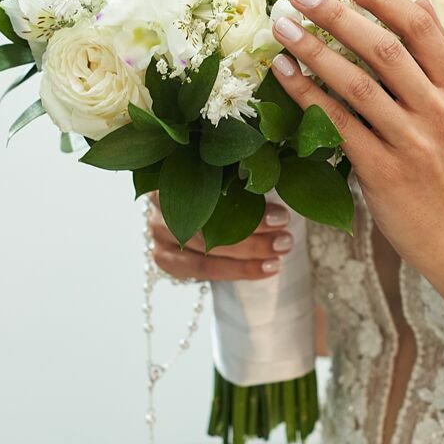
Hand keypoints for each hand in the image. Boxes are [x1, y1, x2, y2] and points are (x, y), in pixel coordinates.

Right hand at [147, 192, 292, 280]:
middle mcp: (161, 203)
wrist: (197, 212)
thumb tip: (284, 185)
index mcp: (177, 172)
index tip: (282, 217)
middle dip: (252, 236)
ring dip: (249, 256)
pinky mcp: (164, 257)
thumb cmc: (220, 190)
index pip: (215, 193)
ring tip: (279, 256)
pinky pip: (202, 270)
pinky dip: (238, 271)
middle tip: (285, 240)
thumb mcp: (231, 179)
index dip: (248, 207)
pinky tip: (265, 269)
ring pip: (206, 251)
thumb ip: (246, 182)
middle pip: (210, 224)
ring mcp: (158, 233)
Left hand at [269, 0, 443, 276]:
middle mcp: (438, 111)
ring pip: (356, 84)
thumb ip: (439, 60)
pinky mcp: (383, 172)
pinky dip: (308, 94)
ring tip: (282, 26)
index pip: (420, 29)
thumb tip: (421, 1)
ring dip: (314, 50)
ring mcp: (411, 142)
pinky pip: (338, 124)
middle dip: (338, 15)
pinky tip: (284, 73)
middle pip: (384, 49)